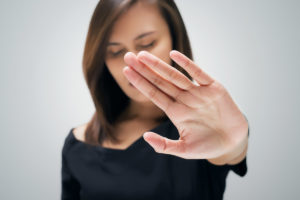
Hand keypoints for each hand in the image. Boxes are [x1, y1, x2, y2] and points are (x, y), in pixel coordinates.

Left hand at [123, 50, 247, 163]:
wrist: (232, 143)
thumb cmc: (208, 146)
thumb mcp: (184, 149)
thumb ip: (164, 145)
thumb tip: (145, 137)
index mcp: (175, 112)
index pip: (153, 94)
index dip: (140, 82)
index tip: (126, 71)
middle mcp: (184, 99)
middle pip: (160, 81)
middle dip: (144, 69)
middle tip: (128, 56)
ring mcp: (198, 93)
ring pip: (175, 76)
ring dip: (159, 65)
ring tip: (142, 55)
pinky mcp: (213, 88)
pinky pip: (199, 74)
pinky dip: (187, 64)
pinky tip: (173, 55)